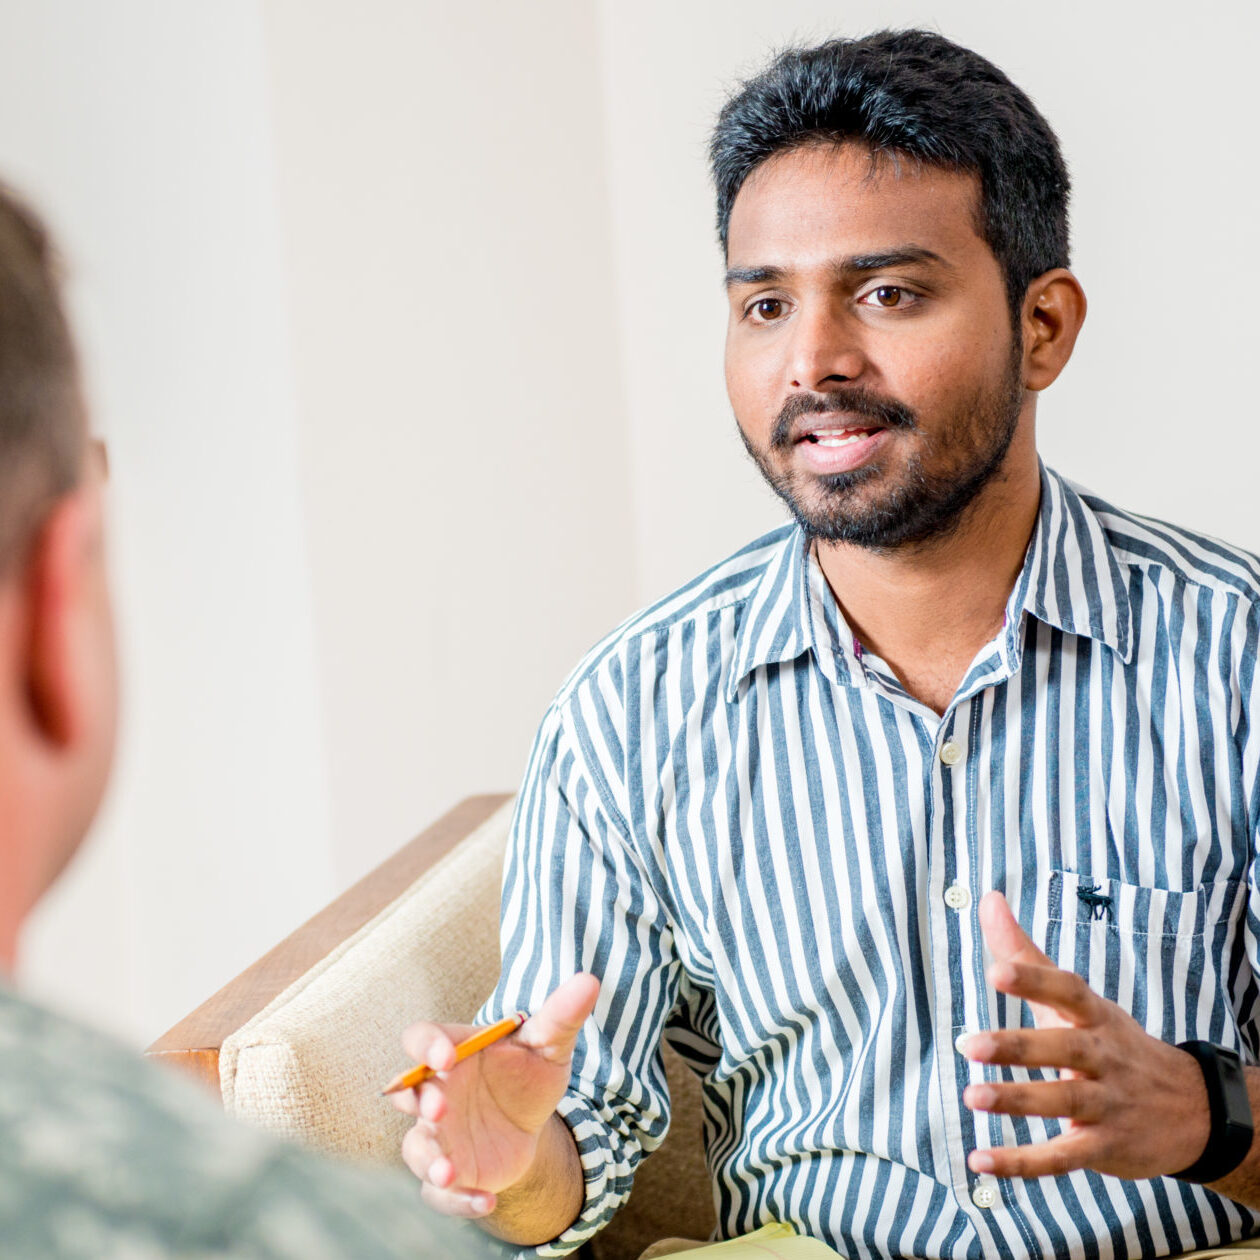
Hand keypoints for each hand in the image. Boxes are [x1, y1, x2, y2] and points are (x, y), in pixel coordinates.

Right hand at [392, 973, 599, 1218]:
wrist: (532, 1123)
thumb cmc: (528, 1073)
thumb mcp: (548, 1045)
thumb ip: (561, 1015)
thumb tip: (589, 980)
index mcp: (454, 1051)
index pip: (421, 1039)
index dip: (426, 1046)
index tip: (446, 1057)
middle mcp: (437, 1092)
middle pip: (408, 1093)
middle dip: (419, 1101)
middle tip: (440, 1108)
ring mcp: (439, 1135)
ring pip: (417, 1148)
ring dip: (429, 1159)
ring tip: (449, 1172)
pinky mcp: (450, 1170)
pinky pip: (439, 1192)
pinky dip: (458, 1200)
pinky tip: (486, 1201)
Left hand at [960, 891, 1208, 1180]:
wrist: (1193, 1111)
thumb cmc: (1112, 1043)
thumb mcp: (1076, 999)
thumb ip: (1025, 952)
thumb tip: (987, 897)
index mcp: (1094, 1017)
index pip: (1067, 991)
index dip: (1034, 980)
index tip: (996, 969)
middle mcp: (1102, 1057)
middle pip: (1063, 1048)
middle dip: (1018, 1047)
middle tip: (969, 1044)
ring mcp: (1107, 1104)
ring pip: (1063, 1102)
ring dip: (1018, 1101)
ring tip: (972, 1096)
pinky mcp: (1104, 1147)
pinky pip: (1062, 1157)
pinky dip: (1022, 1162)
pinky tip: (980, 1160)